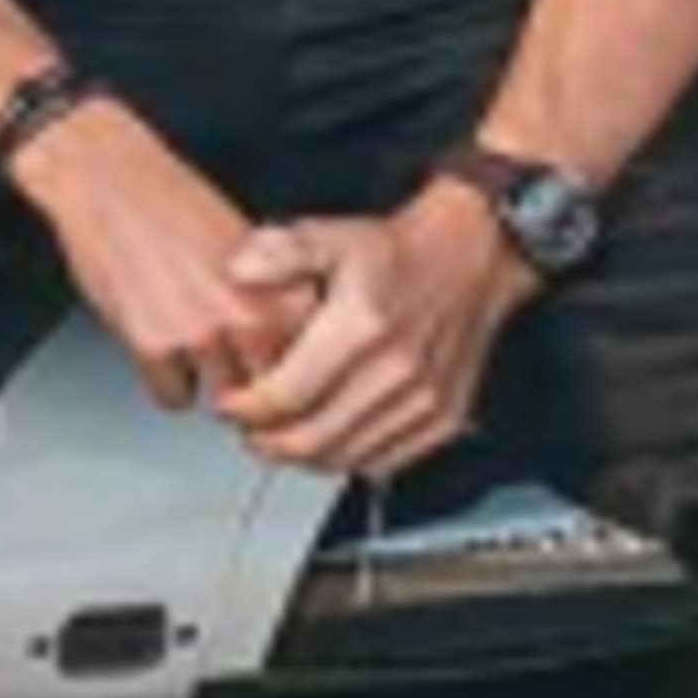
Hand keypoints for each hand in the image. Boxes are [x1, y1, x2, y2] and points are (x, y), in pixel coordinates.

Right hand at [18, 95, 322, 413]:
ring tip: (190, 341)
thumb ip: (278, 303)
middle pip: (270, 393)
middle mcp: (254, 316)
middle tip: (226, 357)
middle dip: (250, 385)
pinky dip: (164, 380)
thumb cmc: (176, 206)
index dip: (286, 371)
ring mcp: (204, 334)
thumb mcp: (255, 252)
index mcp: (287, 291)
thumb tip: (293, 362)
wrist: (110, 180)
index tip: (270, 365)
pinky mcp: (155, 346)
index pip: (311, 370)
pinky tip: (159, 338)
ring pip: (222, 402)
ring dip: (207, 382)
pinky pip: (173, 398)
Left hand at [213, 194, 517, 480]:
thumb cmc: (397, 254)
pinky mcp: (443, 419)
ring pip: (344, 458)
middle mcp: (397, 370)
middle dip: (265, 442)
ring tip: (280, 433)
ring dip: (302, 457)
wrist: (468, 259)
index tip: (229, 403)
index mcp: (362, 327)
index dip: (245, 410)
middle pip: (311, 439)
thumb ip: (280, 253)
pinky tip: (326, 438)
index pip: (285, 396)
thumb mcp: (331, 235)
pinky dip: (346, 459)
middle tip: (246, 428)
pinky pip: (383, 462)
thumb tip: (238, 271)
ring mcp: (424, 401)